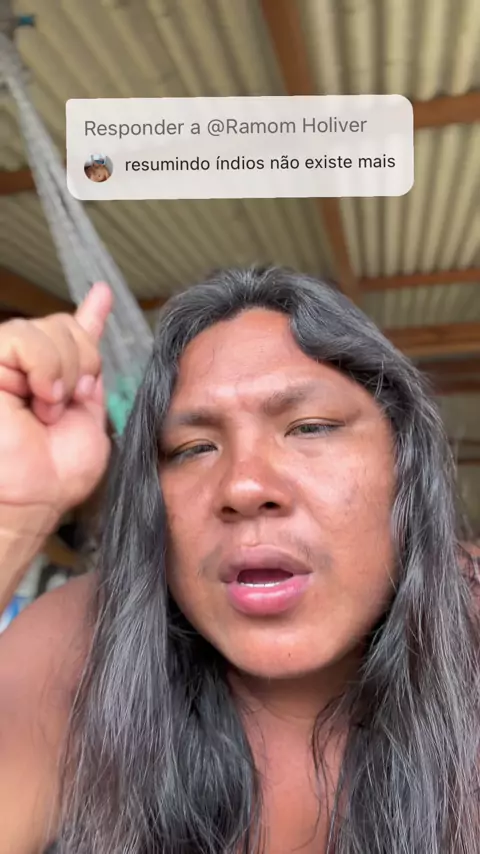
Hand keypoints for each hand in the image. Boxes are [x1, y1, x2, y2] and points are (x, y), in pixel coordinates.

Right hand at [0, 283, 113, 530]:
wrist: (32, 497)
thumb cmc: (56, 473)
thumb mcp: (89, 419)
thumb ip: (90, 377)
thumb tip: (92, 331)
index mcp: (55, 380)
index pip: (72, 335)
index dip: (90, 314)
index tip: (103, 294)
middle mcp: (28, 369)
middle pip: (66, 326)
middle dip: (83, 362)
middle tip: (69, 401)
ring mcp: (5, 365)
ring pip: (47, 329)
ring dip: (62, 370)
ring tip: (48, 407)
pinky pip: (22, 338)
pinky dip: (42, 366)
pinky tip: (39, 396)